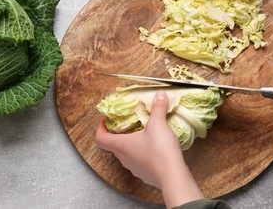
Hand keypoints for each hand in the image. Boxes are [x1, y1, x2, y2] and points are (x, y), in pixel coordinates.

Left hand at [95, 91, 203, 207]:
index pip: (100, 138)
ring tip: (142, 134)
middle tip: (126, 124)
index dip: (100, 128)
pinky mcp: (145, 174)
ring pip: (127, 154)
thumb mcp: (158, 124)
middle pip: (114, 146)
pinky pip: (139, 162)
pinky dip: (142, 153)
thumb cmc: (160, 150)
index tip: (105, 120)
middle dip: (118, 134)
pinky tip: (155, 148)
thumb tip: (160, 95)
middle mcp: (124, 158)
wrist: (173, 177)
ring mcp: (134, 168)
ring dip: (131, 144)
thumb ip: (158, 108)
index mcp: (121, 145)